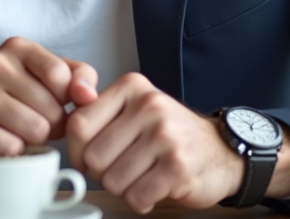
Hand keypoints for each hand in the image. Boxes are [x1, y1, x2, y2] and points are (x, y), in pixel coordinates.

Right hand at [0, 37, 97, 178]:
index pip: (62, 76)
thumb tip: (90, 95)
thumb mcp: (37, 74)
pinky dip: (12, 150)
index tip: (53, 102)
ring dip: (33, 139)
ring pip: (36, 130)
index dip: (66, 100)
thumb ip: (76, 76)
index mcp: (17, 47)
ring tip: (16, 129)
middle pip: (53, 109)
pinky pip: (13, 147)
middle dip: (51, 124)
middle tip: (31, 119)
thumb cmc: (0, 96)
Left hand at [65, 72, 244, 213]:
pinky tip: (153, 188)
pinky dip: (140, 200)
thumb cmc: (168, 133)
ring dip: (122, 188)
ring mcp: (166, 137)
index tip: (87, 157)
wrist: (221, 152)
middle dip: (101, 173)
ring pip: (112, 180)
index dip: (76, 150)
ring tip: (139, 176)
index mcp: (132, 88)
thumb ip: (99, 108)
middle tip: (121, 169)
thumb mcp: (134, 108)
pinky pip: (136, 196)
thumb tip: (68, 100)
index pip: (79, 123)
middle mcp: (149, 106)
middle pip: (93, 156)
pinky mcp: (178, 167)